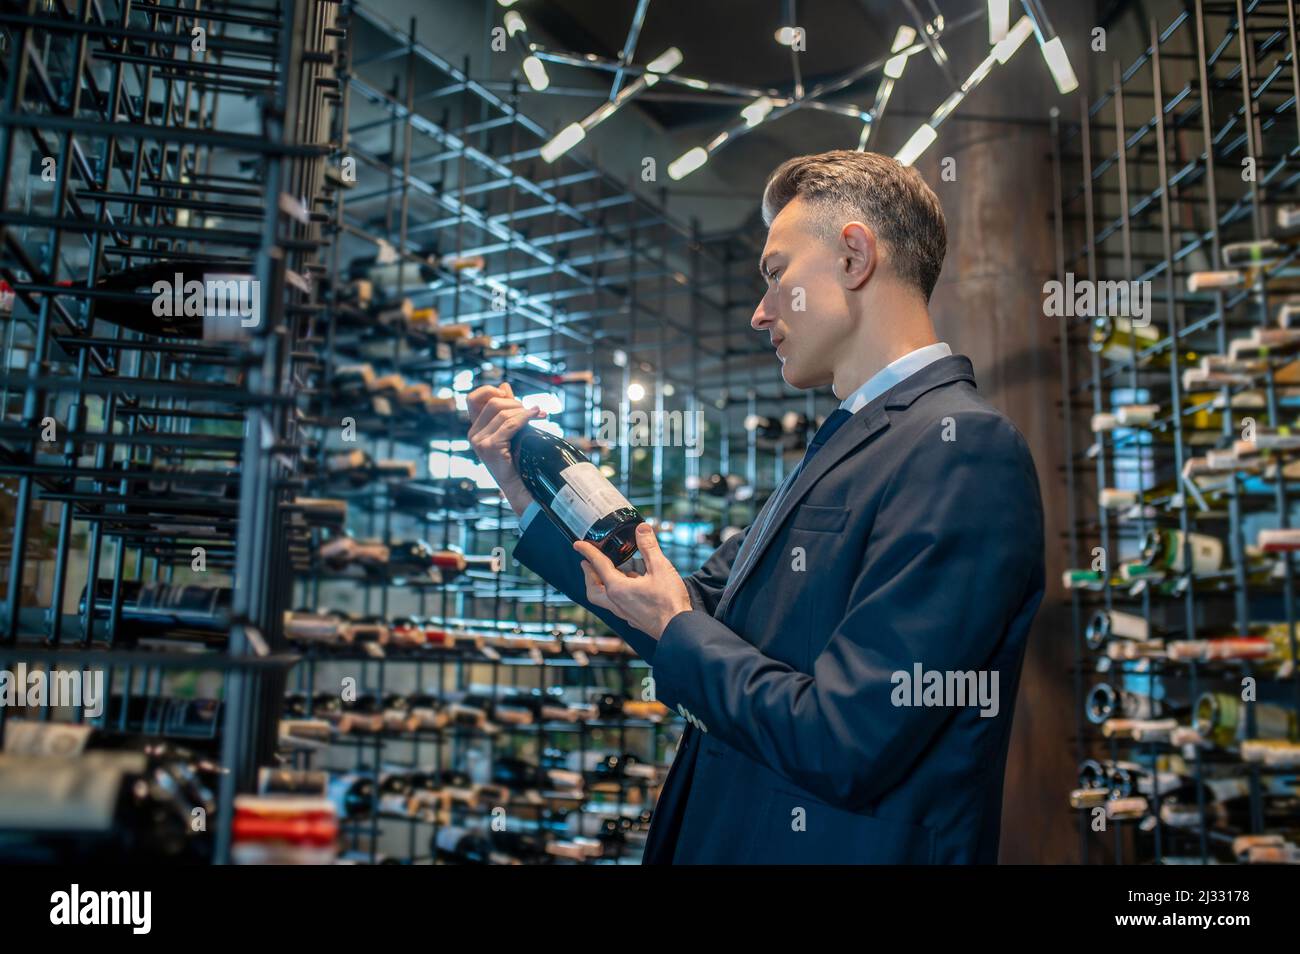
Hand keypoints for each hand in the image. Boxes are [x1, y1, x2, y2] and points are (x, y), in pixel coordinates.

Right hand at [466, 381, 543, 516]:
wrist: (520, 484)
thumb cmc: (517, 459)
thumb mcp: (510, 429)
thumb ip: (506, 408)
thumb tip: (504, 385)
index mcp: (475, 428)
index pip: (473, 398)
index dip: (490, 390)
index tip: (509, 394)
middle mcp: (473, 434)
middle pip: (493, 402)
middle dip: (515, 402)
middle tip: (532, 410)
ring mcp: (480, 441)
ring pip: (503, 412)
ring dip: (524, 411)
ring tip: (538, 415)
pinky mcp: (490, 447)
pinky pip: (511, 424)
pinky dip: (526, 417)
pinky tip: (537, 415)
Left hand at [575, 523, 692, 638]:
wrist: (679, 629)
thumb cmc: (669, 601)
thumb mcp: (661, 568)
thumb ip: (649, 547)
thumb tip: (642, 529)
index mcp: (618, 588)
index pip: (598, 566)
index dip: (588, 552)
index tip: (578, 544)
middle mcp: (616, 603)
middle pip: (593, 589)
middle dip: (588, 575)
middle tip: (587, 564)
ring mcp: (624, 613)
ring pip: (604, 599)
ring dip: (601, 585)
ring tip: (608, 574)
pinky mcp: (633, 619)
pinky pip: (616, 605)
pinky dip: (615, 593)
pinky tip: (629, 587)